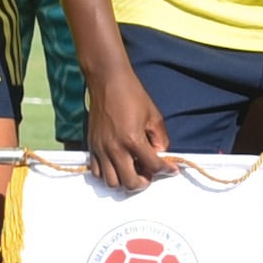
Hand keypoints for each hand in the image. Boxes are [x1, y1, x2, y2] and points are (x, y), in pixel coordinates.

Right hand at [81, 70, 171, 195]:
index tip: (171, 169)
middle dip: (144, 181)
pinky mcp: (92, 146)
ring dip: (125, 180)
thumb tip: (160, 153)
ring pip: (112, 182)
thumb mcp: (154, 116)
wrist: (107, 80)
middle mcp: (115, 148)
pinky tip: (117, 164)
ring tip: (133, 169)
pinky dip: (108, 173)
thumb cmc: (131, 94)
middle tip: (149, 173)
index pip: (154, 166)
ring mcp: (101, 148)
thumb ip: (160, 139)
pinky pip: (97, 171)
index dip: (166, 170)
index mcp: (133, 140)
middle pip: (131, 183)